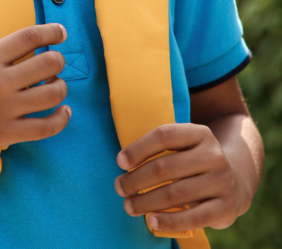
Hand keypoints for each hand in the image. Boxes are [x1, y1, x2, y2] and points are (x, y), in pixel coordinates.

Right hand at [0, 23, 70, 156]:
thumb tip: (7, 35)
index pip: (29, 37)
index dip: (51, 32)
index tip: (60, 32)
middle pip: (49, 63)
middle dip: (58, 60)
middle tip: (55, 62)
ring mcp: (5, 109)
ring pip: (53, 94)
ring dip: (60, 86)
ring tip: (55, 84)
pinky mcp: (8, 133)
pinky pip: (47, 127)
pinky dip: (61, 118)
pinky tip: (63, 111)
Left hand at [115, 123, 241, 231]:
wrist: (235, 182)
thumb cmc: (193, 162)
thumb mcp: (183, 145)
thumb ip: (159, 148)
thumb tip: (123, 164)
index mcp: (199, 134)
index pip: (164, 136)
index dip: (138, 148)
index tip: (119, 162)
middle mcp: (214, 156)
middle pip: (165, 167)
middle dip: (136, 180)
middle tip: (119, 188)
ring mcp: (223, 182)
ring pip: (175, 194)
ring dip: (146, 201)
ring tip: (129, 206)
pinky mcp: (227, 207)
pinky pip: (194, 217)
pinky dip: (170, 221)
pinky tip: (151, 220)